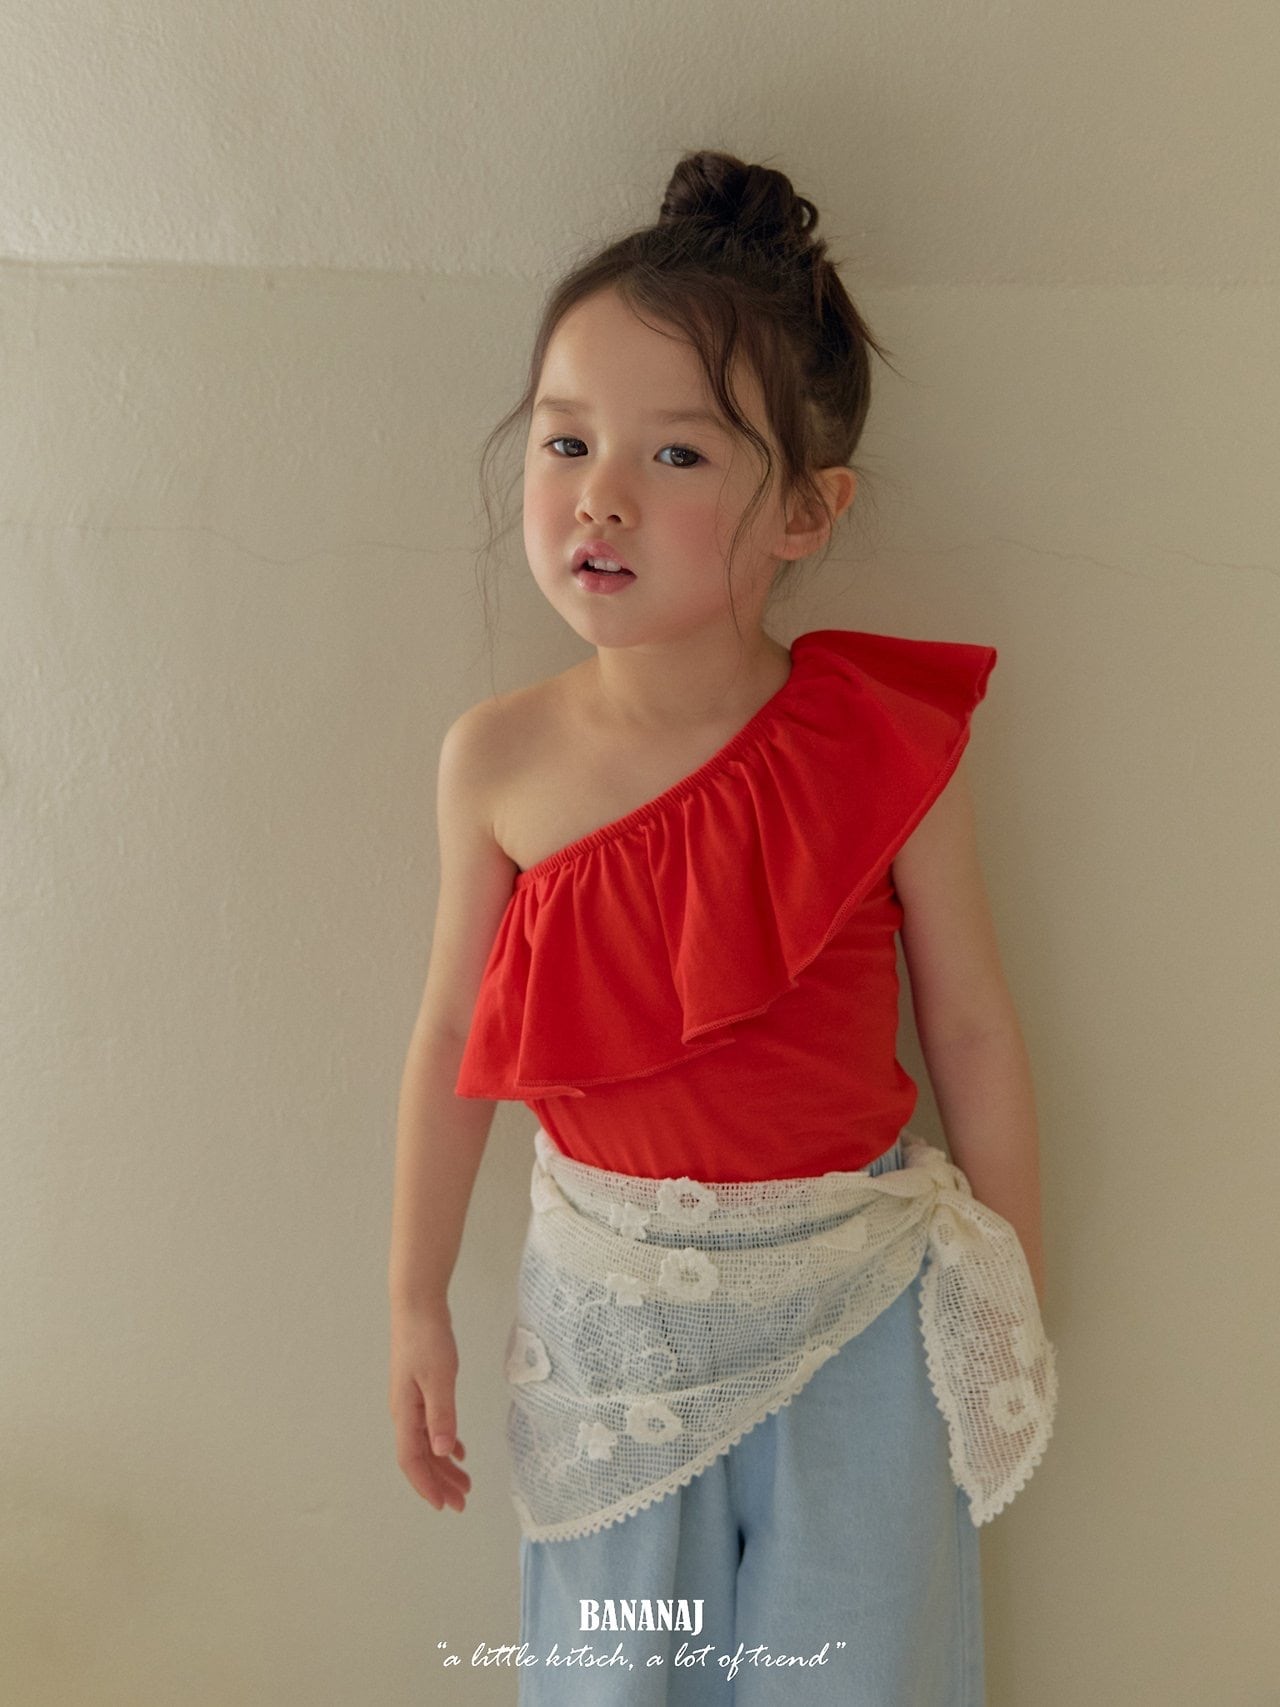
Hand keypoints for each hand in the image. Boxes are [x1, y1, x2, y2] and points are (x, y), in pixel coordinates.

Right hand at [389, 1305, 472, 1512]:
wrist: (417, 1307)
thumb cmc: (427, 1339)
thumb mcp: (439, 1377)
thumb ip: (442, 1415)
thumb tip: (443, 1453)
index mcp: (405, 1413)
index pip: (412, 1460)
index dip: (427, 1485)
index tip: (445, 1505)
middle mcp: (404, 1413)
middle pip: (420, 1458)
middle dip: (440, 1482)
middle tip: (462, 1501)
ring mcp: (411, 1402)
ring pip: (426, 1444)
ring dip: (444, 1465)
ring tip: (466, 1482)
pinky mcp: (420, 1391)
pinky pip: (431, 1427)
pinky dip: (445, 1442)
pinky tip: (459, 1450)